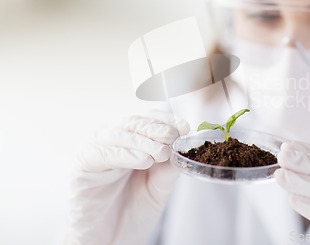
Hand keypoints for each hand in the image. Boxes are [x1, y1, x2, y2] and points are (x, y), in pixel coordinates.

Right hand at [64, 112, 189, 244]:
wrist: (112, 240)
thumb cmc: (133, 211)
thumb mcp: (159, 187)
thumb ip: (168, 167)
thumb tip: (182, 146)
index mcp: (131, 141)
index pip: (148, 120)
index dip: (165, 120)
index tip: (184, 126)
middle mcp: (112, 141)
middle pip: (133, 123)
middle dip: (156, 128)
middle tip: (173, 137)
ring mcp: (95, 151)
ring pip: (118, 134)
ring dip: (143, 141)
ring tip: (162, 152)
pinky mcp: (81, 166)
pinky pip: (101, 154)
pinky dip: (124, 154)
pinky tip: (143, 161)